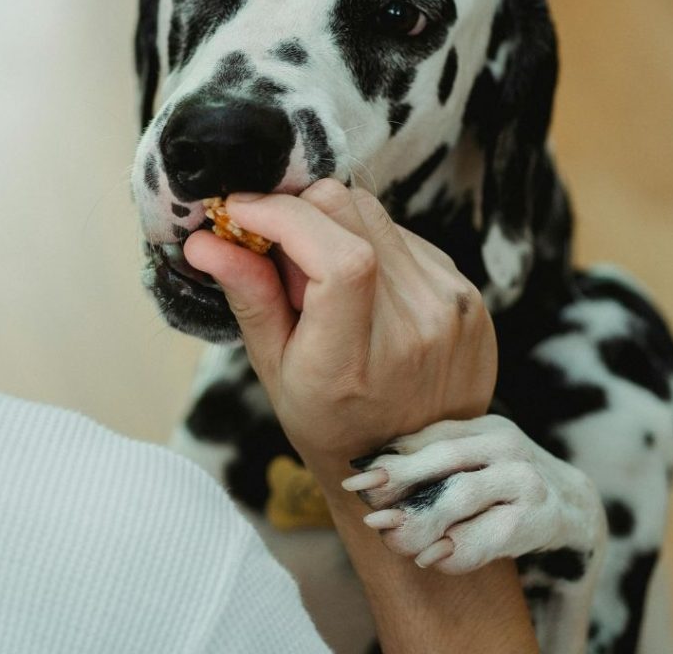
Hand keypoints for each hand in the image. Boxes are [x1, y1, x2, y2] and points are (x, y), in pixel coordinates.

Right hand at [183, 180, 496, 483]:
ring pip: (372, 211)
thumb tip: (202, 240)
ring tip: (317, 274)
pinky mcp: (470, 290)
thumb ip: (248, 297)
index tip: (238, 210)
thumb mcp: (275, 370)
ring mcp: (451, 304)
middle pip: (348, 211)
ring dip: (330, 223)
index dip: (282, 216)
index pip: (337, 259)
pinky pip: (402, 233)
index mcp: (355, 362)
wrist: (419, 463)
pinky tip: (359, 285)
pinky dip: (366, 240)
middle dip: (294, 209)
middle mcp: (415, 326)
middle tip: (271, 244)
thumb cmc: (334, 422)